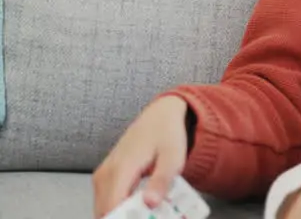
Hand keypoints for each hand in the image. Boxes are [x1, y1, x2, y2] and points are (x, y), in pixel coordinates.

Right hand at [92, 95, 190, 217]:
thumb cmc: (167, 135)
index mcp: (121, 169)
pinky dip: (119, 209)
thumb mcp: (173, 158)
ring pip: (103, 209)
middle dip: (124, 218)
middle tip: (148, 215)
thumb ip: (161, 181)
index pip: (111, 207)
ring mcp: (102, 175)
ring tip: (146, 212)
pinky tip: (138, 208)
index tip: (142, 218)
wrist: (160, 116)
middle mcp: (105, 174)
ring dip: (121, 215)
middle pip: (104, 212)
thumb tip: (150, 203)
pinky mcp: (104, 177)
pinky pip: (105, 201)